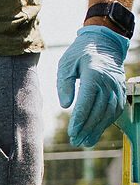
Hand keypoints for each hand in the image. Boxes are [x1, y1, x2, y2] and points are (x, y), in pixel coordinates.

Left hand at [56, 24, 128, 147]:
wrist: (105, 43)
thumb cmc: (81, 53)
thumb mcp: (67, 64)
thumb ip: (64, 84)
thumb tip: (66, 105)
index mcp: (94, 74)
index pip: (87, 101)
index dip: (79, 119)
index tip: (72, 132)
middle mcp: (109, 83)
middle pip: (98, 111)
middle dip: (86, 129)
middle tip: (75, 141)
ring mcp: (117, 88)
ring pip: (108, 113)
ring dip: (97, 129)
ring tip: (85, 142)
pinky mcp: (121, 91)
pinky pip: (115, 110)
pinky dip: (106, 123)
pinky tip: (96, 132)